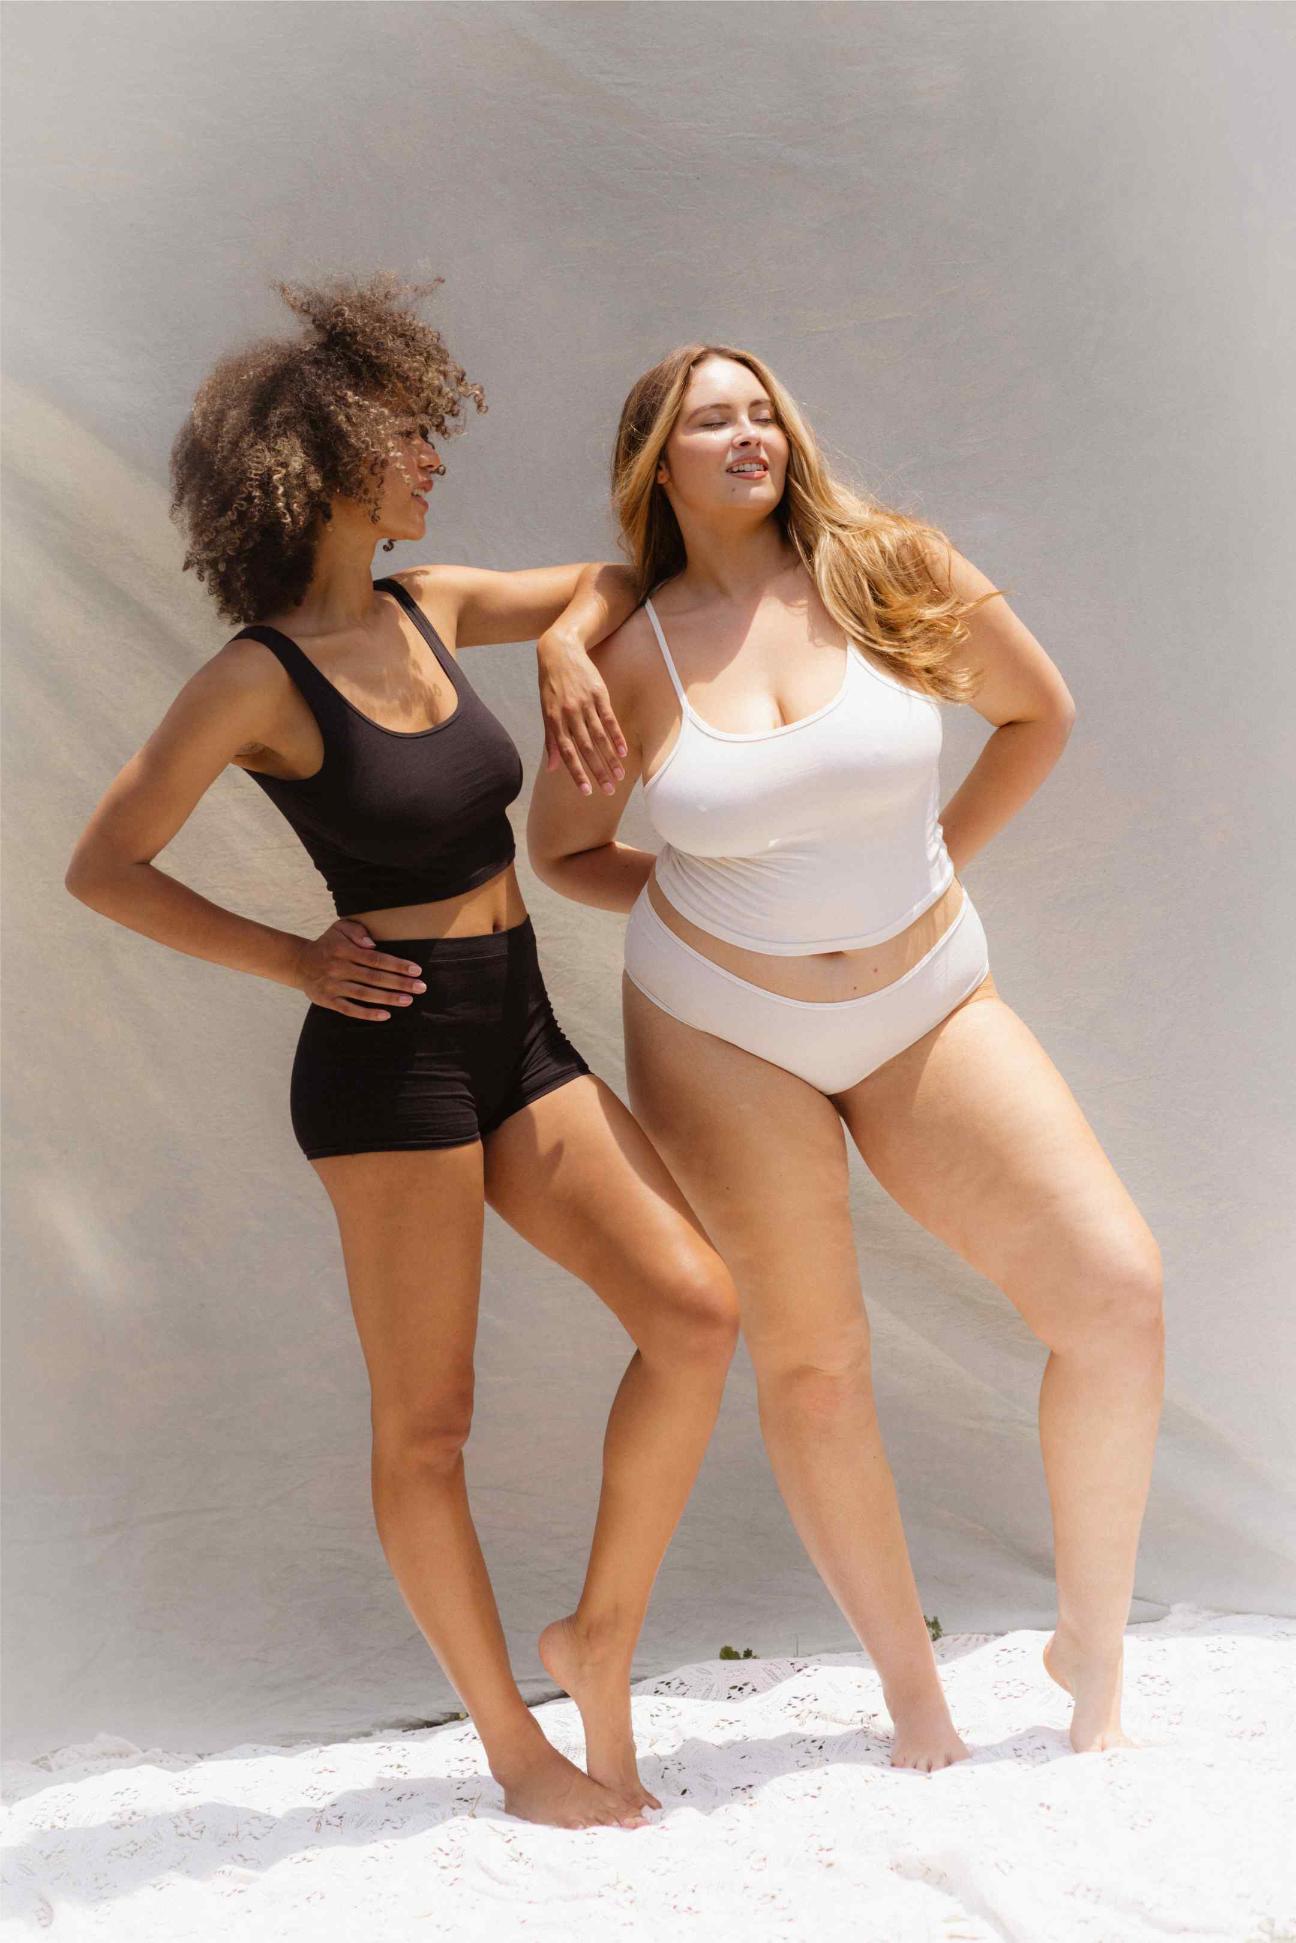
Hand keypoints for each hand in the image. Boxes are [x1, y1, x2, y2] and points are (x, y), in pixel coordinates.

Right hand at [292, 919, 426, 1019]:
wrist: (299, 963)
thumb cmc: (327, 944)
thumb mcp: (339, 928)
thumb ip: (357, 930)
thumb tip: (373, 944)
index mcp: (344, 950)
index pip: (375, 958)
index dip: (397, 965)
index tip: (416, 970)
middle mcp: (338, 967)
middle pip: (374, 977)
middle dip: (399, 983)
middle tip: (421, 987)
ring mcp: (332, 985)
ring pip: (364, 994)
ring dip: (388, 998)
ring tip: (408, 1000)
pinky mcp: (327, 1000)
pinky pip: (349, 1009)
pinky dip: (367, 1013)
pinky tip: (386, 1015)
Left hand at [537, 628, 627, 795]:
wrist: (560, 651)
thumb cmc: (551, 685)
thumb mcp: (546, 711)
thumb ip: (551, 740)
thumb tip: (551, 768)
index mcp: (554, 720)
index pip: (567, 753)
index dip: (577, 773)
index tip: (587, 791)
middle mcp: (569, 714)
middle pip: (585, 748)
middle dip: (597, 771)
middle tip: (608, 791)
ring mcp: (585, 704)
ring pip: (599, 737)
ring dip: (610, 759)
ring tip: (619, 777)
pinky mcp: (599, 694)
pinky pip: (609, 719)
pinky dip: (616, 736)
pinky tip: (622, 752)